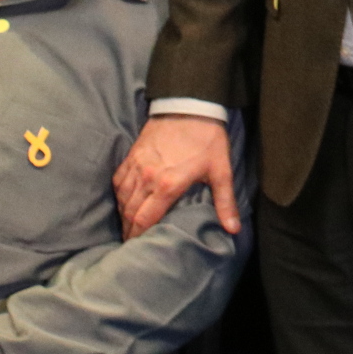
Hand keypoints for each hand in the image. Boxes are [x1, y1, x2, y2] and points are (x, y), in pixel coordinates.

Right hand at [113, 113, 240, 238]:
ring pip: (122, 198)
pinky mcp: (131, 156)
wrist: (189, 105)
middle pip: (130, 213)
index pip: (145, 219)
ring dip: (123, 216)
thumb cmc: (207, 139)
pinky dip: (120, 196)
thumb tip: (233, 229)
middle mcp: (147, 178)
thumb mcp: (221, 170)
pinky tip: (124, 204)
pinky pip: (119, 182)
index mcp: (168, 185)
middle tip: (131, 244)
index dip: (138, 237)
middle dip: (129, 231)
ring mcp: (136, 166)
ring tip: (128, 229)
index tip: (137, 248)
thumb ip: (225, 202)